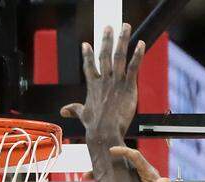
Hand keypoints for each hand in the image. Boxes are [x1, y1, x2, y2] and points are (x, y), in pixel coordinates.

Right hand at [60, 24, 144, 145]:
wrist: (104, 132)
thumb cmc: (94, 126)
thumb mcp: (82, 115)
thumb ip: (74, 109)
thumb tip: (63, 111)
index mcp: (93, 86)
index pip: (89, 66)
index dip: (87, 54)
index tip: (86, 44)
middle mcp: (104, 80)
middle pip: (104, 54)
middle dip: (106, 39)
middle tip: (108, 27)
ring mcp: (116, 82)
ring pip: (119, 55)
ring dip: (122, 39)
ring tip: (125, 27)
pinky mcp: (128, 86)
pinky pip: (133, 66)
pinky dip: (138, 55)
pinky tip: (141, 44)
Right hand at [85, 146, 188, 181]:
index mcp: (148, 175)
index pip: (136, 157)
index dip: (124, 151)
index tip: (111, 150)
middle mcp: (138, 179)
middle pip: (118, 168)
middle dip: (103, 167)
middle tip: (89, 171)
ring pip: (113, 181)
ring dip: (99, 180)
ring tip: (86, 180)